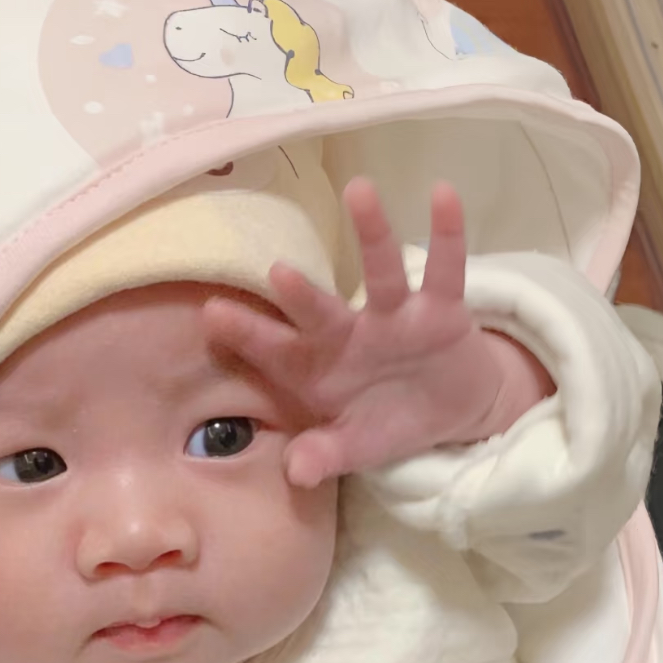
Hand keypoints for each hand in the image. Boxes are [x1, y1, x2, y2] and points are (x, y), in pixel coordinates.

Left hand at [204, 177, 549, 486]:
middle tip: (278, 272)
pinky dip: (447, 234)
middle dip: (301, 295)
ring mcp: (396, 316)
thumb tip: (297, 473)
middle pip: (322, 311)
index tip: (211, 314)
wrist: (450, 411)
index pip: (277, 350)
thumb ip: (325, 456)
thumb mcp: (356, 447)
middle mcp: (351, 332)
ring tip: (360, 189)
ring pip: (382, 272)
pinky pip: (445, 269)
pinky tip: (443, 194)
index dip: (247, 335)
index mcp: (319, 365)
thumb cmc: (386, 420)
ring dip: (372, 233)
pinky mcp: (442, 309)